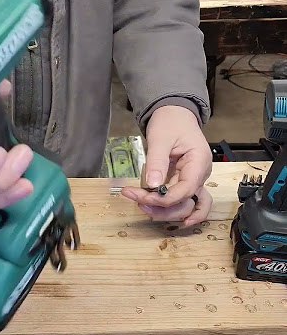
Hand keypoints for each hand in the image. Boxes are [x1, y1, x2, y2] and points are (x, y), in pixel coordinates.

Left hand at [122, 105, 212, 225]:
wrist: (174, 114)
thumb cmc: (170, 122)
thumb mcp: (161, 138)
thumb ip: (157, 162)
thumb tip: (153, 186)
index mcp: (199, 162)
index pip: (186, 190)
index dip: (165, 199)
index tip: (142, 197)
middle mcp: (200, 175)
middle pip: (186, 203)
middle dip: (160, 206)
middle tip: (134, 197)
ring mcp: (194, 180)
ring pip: (186, 207)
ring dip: (164, 211)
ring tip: (140, 204)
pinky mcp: (185, 182)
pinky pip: (185, 202)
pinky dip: (176, 212)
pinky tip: (167, 219)